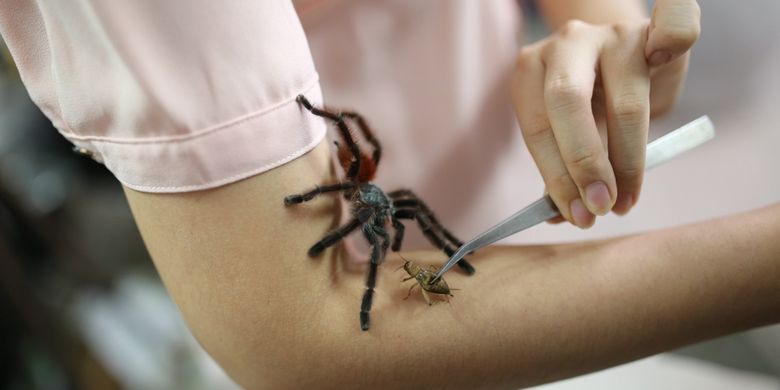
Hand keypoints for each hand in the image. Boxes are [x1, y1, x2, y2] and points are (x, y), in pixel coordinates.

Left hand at [511, 0, 699, 227]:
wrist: (618, 56)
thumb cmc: (591, 103)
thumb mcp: (568, 133)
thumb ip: (562, 168)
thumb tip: (562, 216)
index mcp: (531, 71)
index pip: (537, 126)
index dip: (556, 176)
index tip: (577, 215)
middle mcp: (566, 45)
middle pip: (568, 102)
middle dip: (585, 164)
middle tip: (601, 206)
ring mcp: (610, 34)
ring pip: (624, 100)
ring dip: (629, 159)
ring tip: (629, 198)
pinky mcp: (654, 32)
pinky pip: (673, 23)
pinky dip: (675, 36)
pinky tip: (666, 64)